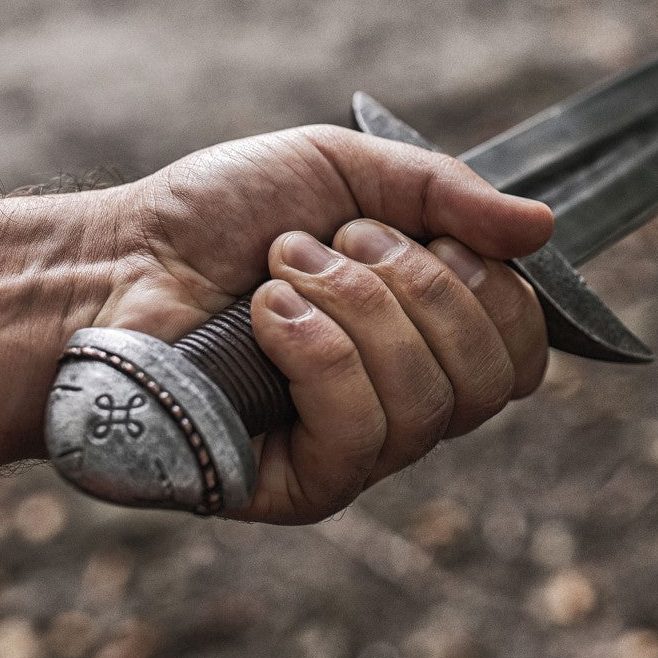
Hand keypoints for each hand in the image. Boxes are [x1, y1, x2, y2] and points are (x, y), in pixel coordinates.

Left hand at [96, 125, 553, 523]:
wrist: (111, 262)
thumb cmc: (221, 217)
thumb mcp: (344, 170)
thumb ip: (446, 193)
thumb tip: (546, 227)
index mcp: (428, 335)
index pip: (523, 347)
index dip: (495, 289)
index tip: (427, 236)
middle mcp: (407, 400)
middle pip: (491, 376)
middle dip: (418, 285)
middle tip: (336, 244)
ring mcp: (358, 450)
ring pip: (430, 402)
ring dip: (355, 307)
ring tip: (283, 271)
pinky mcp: (304, 487)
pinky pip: (364, 435)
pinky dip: (320, 353)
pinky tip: (269, 318)